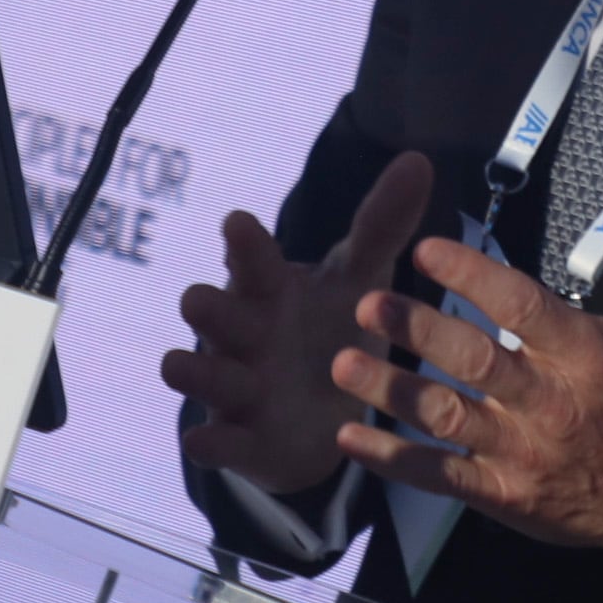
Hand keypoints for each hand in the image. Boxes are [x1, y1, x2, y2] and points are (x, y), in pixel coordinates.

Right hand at [163, 151, 432, 496]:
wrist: (326, 411)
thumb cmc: (335, 325)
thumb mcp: (361, 278)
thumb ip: (382, 224)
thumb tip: (420, 159)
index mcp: (270, 287)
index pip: (252, 257)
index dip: (242, 242)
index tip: (237, 223)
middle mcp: (242, 331)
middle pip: (210, 310)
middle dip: (205, 306)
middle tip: (201, 301)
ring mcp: (235, 385)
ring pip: (199, 372)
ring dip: (193, 369)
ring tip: (182, 366)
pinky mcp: (239, 438)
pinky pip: (216, 442)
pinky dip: (209, 443)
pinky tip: (204, 443)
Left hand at [334, 166, 602, 563]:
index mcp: (588, 354)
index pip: (523, 307)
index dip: (474, 276)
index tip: (426, 248)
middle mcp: (550, 404)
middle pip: (475, 363)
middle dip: (418, 330)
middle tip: (367, 302)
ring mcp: (523, 454)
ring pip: (447, 419)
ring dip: (392, 391)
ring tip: (342, 364)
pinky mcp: (504, 495)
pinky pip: (440, 478)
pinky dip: (393, 460)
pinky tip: (350, 437)